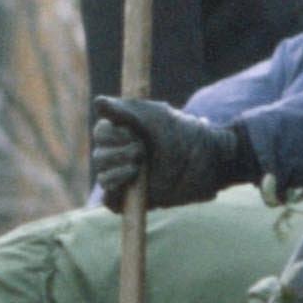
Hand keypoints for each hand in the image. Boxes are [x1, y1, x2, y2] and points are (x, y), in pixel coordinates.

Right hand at [89, 96, 253, 209]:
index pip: (100, 133)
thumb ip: (123, 110)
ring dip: (117, 171)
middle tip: (142, 151)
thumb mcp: (153, 117)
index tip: (132, 133)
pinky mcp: (133, 199)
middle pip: (99, 156)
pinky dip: (115, 191)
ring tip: (140, 167)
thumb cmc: (182, 135)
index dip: (111, 135)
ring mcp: (127, 178)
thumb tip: (97, 102)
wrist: (205, 163)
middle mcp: (123, 155)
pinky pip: (111, 200)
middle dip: (117, 153)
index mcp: (125, 133)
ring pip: (103, 177)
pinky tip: (131, 181)